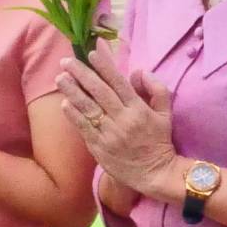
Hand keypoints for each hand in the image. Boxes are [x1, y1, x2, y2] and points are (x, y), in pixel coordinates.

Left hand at [56, 48, 179, 196]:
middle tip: (66, 61)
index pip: (119, 83)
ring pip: (88, 108)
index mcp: (139, 109)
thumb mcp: (166, 114)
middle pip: (99, 92)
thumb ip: (156, 90)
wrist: (155, 173)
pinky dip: (73, 115)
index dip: (105, 67)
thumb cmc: (160, 141)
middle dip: (82, 74)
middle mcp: (123, 119)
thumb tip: (139, 71)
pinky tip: (64, 103)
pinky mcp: (99, 147)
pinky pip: (84, 128)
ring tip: (60, 78)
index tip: (92, 53)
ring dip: (72, 91)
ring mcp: (109, 134)